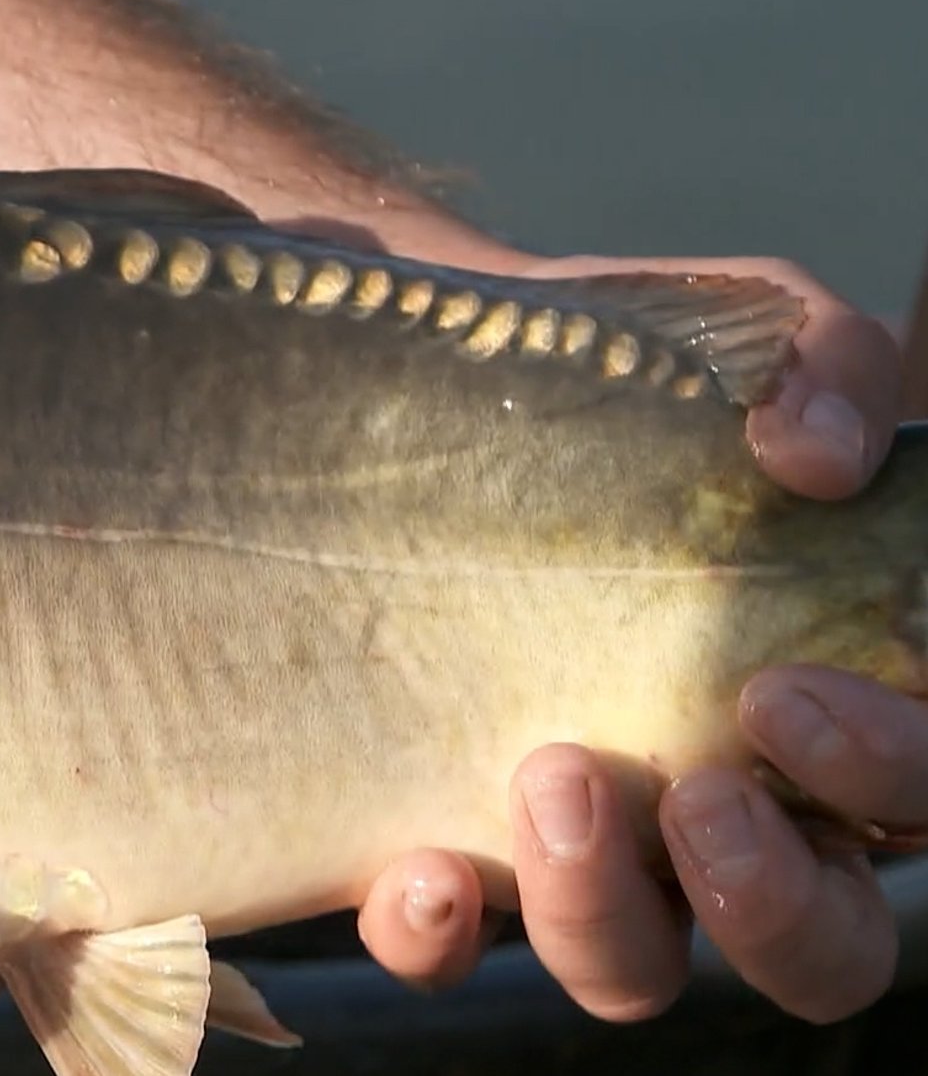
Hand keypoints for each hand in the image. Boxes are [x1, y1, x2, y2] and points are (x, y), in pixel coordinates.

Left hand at [354, 254, 922, 1023]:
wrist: (414, 380)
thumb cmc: (610, 369)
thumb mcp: (737, 324)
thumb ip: (822, 362)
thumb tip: (812, 454)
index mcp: (831, 704)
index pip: (919, 796)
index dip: (892, 777)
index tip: (782, 694)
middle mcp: (721, 801)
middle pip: (817, 945)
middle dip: (773, 898)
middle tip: (694, 790)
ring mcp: (576, 838)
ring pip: (635, 969)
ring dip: (604, 915)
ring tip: (550, 778)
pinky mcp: (437, 839)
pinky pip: (444, 948)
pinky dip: (436, 935)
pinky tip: (418, 869)